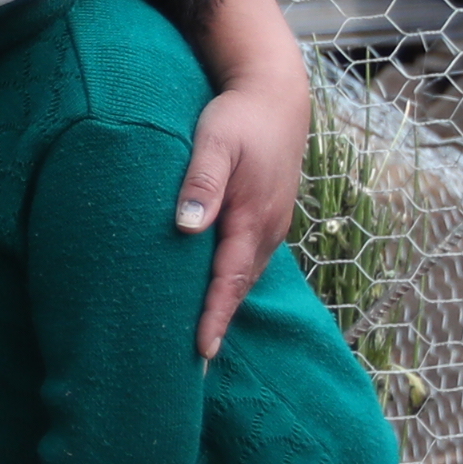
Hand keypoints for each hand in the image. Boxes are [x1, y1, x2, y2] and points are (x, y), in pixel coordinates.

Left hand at [180, 68, 308, 359]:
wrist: (276, 95)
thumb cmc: (239, 116)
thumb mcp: (216, 140)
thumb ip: (201, 181)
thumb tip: (185, 225)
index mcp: (253, 218)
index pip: (230, 279)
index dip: (213, 317)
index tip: (200, 352)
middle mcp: (266, 230)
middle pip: (239, 288)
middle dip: (217, 325)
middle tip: (191, 368)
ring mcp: (270, 226)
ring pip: (244, 277)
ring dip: (224, 307)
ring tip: (198, 343)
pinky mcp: (265, 219)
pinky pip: (246, 262)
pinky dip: (230, 284)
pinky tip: (212, 296)